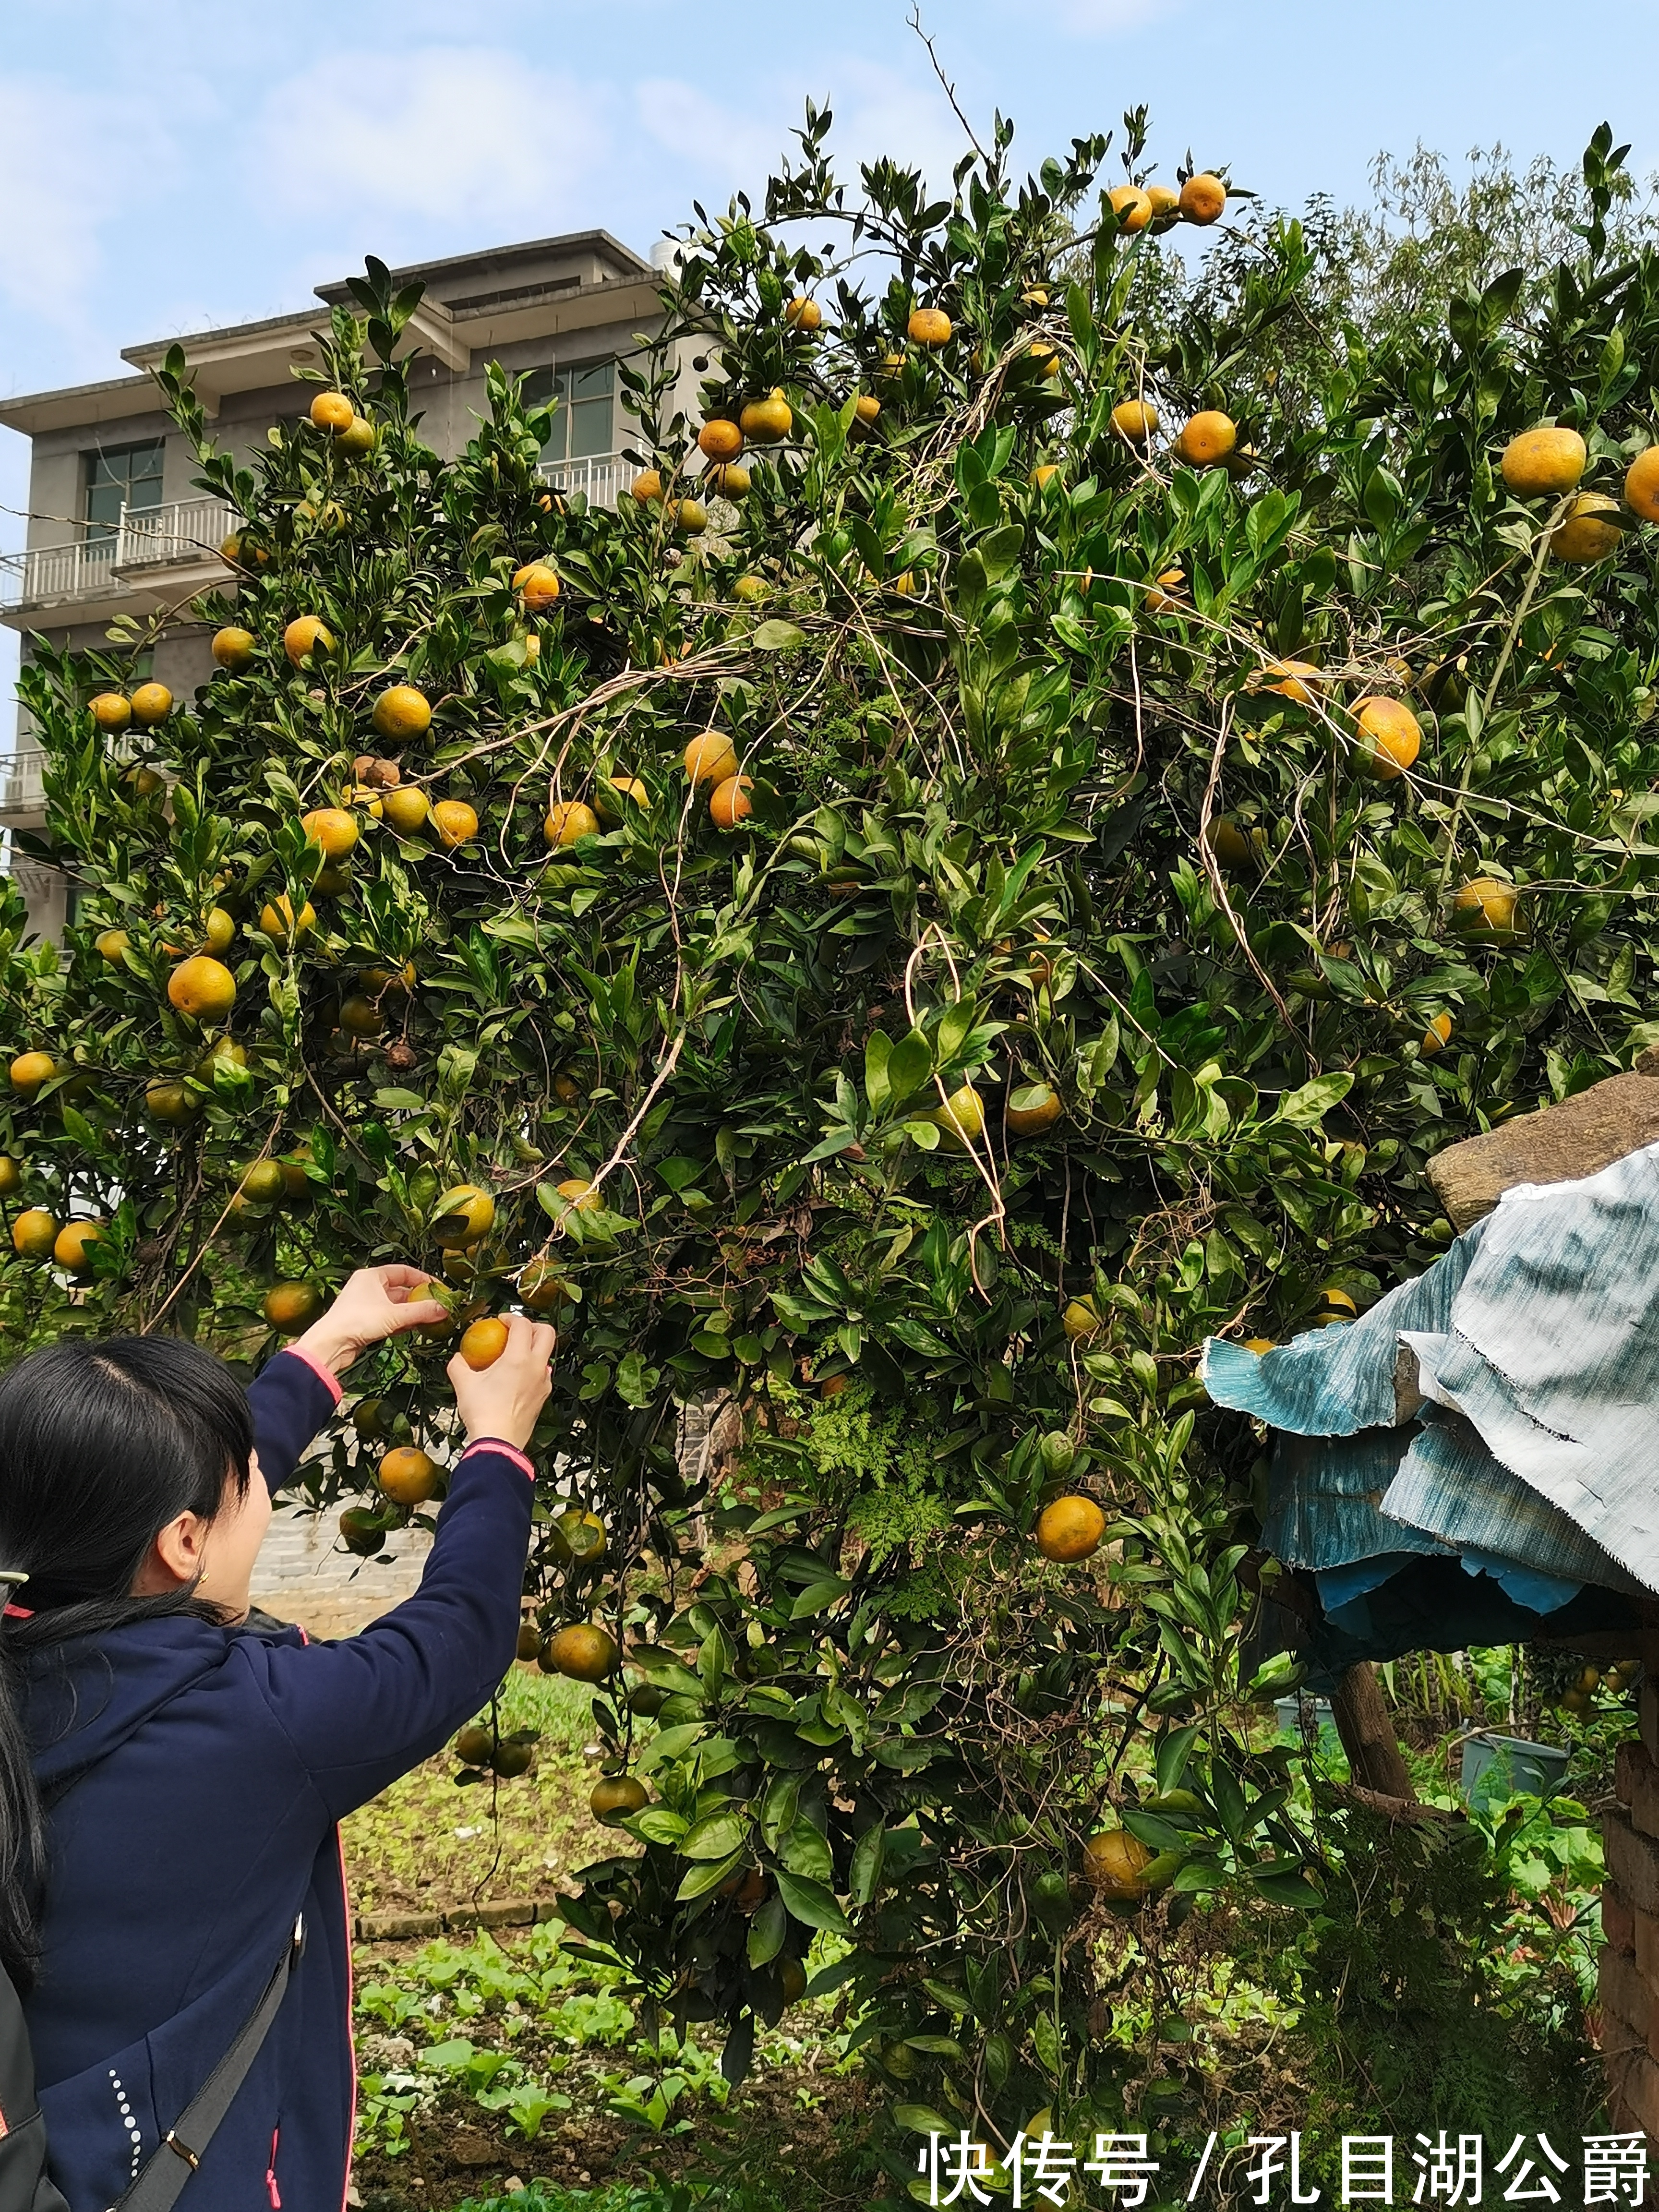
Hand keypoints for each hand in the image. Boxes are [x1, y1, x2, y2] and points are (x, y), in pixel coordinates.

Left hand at [292, 1264, 448, 1375]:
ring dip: (412, 1312)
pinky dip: (402, 1322)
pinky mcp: (364, 1322)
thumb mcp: (394, 1315)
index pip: (404, 1271)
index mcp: (371, 1276)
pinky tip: (414, 1328)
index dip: (423, 1279)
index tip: (439, 1289)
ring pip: (395, 1305)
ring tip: (430, 1319)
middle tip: (437, 1307)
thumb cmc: (356, 1322)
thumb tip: (445, 1308)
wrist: (330, 1345)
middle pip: (400, 1289)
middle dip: (419, 1299)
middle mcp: (368, 1287)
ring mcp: (365, 1305)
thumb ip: (422, 1311)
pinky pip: (389, 1318)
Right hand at [447, 1314, 555, 1451]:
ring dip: (534, 1348)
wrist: (498, 1442)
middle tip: (515, 1330)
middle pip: (547, 1332)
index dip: (511, 1317)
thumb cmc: (482, 1412)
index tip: (500, 1320)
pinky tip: (517, 1377)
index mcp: (519, 1358)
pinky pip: (543, 1374)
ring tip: (515, 1354)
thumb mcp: (463, 1383)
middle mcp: (536, 1367)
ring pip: (547, 1354)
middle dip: (532, 1326)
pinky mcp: (543, 1397)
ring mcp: (543, 1382)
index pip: (522, 1324)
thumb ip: (459, 1364)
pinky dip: (533, 1367)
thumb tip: (458, 1357)